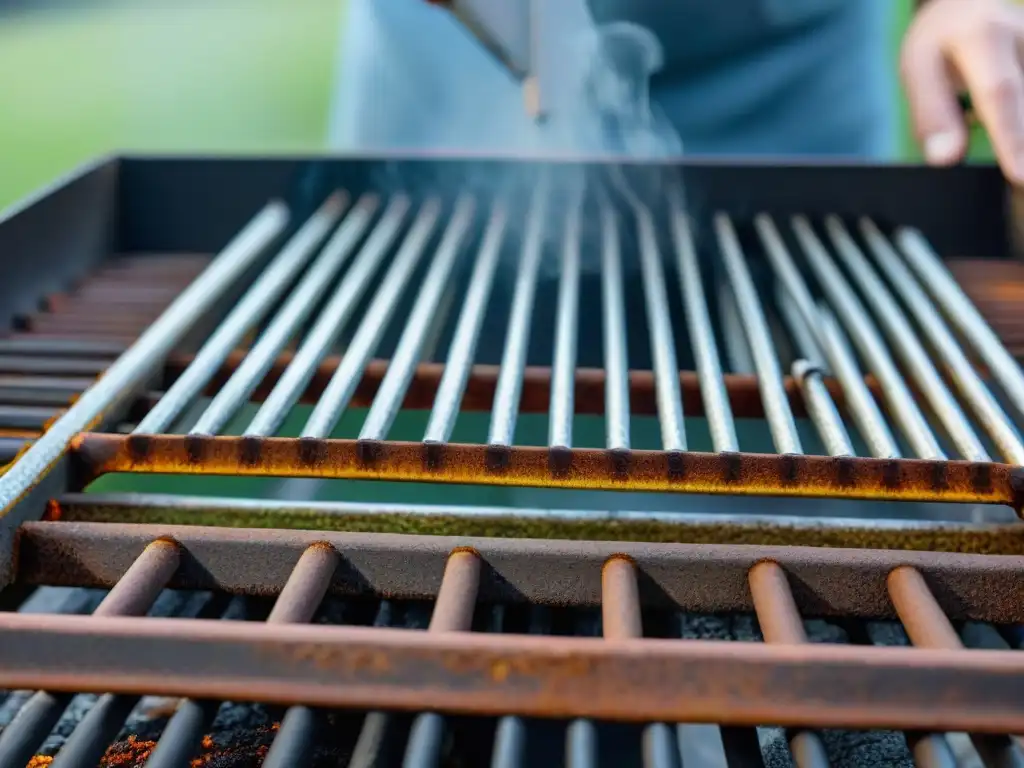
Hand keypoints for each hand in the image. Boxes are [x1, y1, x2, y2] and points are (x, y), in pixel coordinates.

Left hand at [901, 0, 1023, 182]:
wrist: (967, 6)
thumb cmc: (939, 43)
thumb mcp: (919, 70)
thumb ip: (932, 114)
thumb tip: (945, 159)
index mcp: (984, 37)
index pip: (1000, 93)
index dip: (1011, 137)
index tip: (1019, 175)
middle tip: (1018, 184)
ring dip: (1020, 138)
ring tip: (1013, 166)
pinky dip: (1020, 131)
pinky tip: (1015, 148)